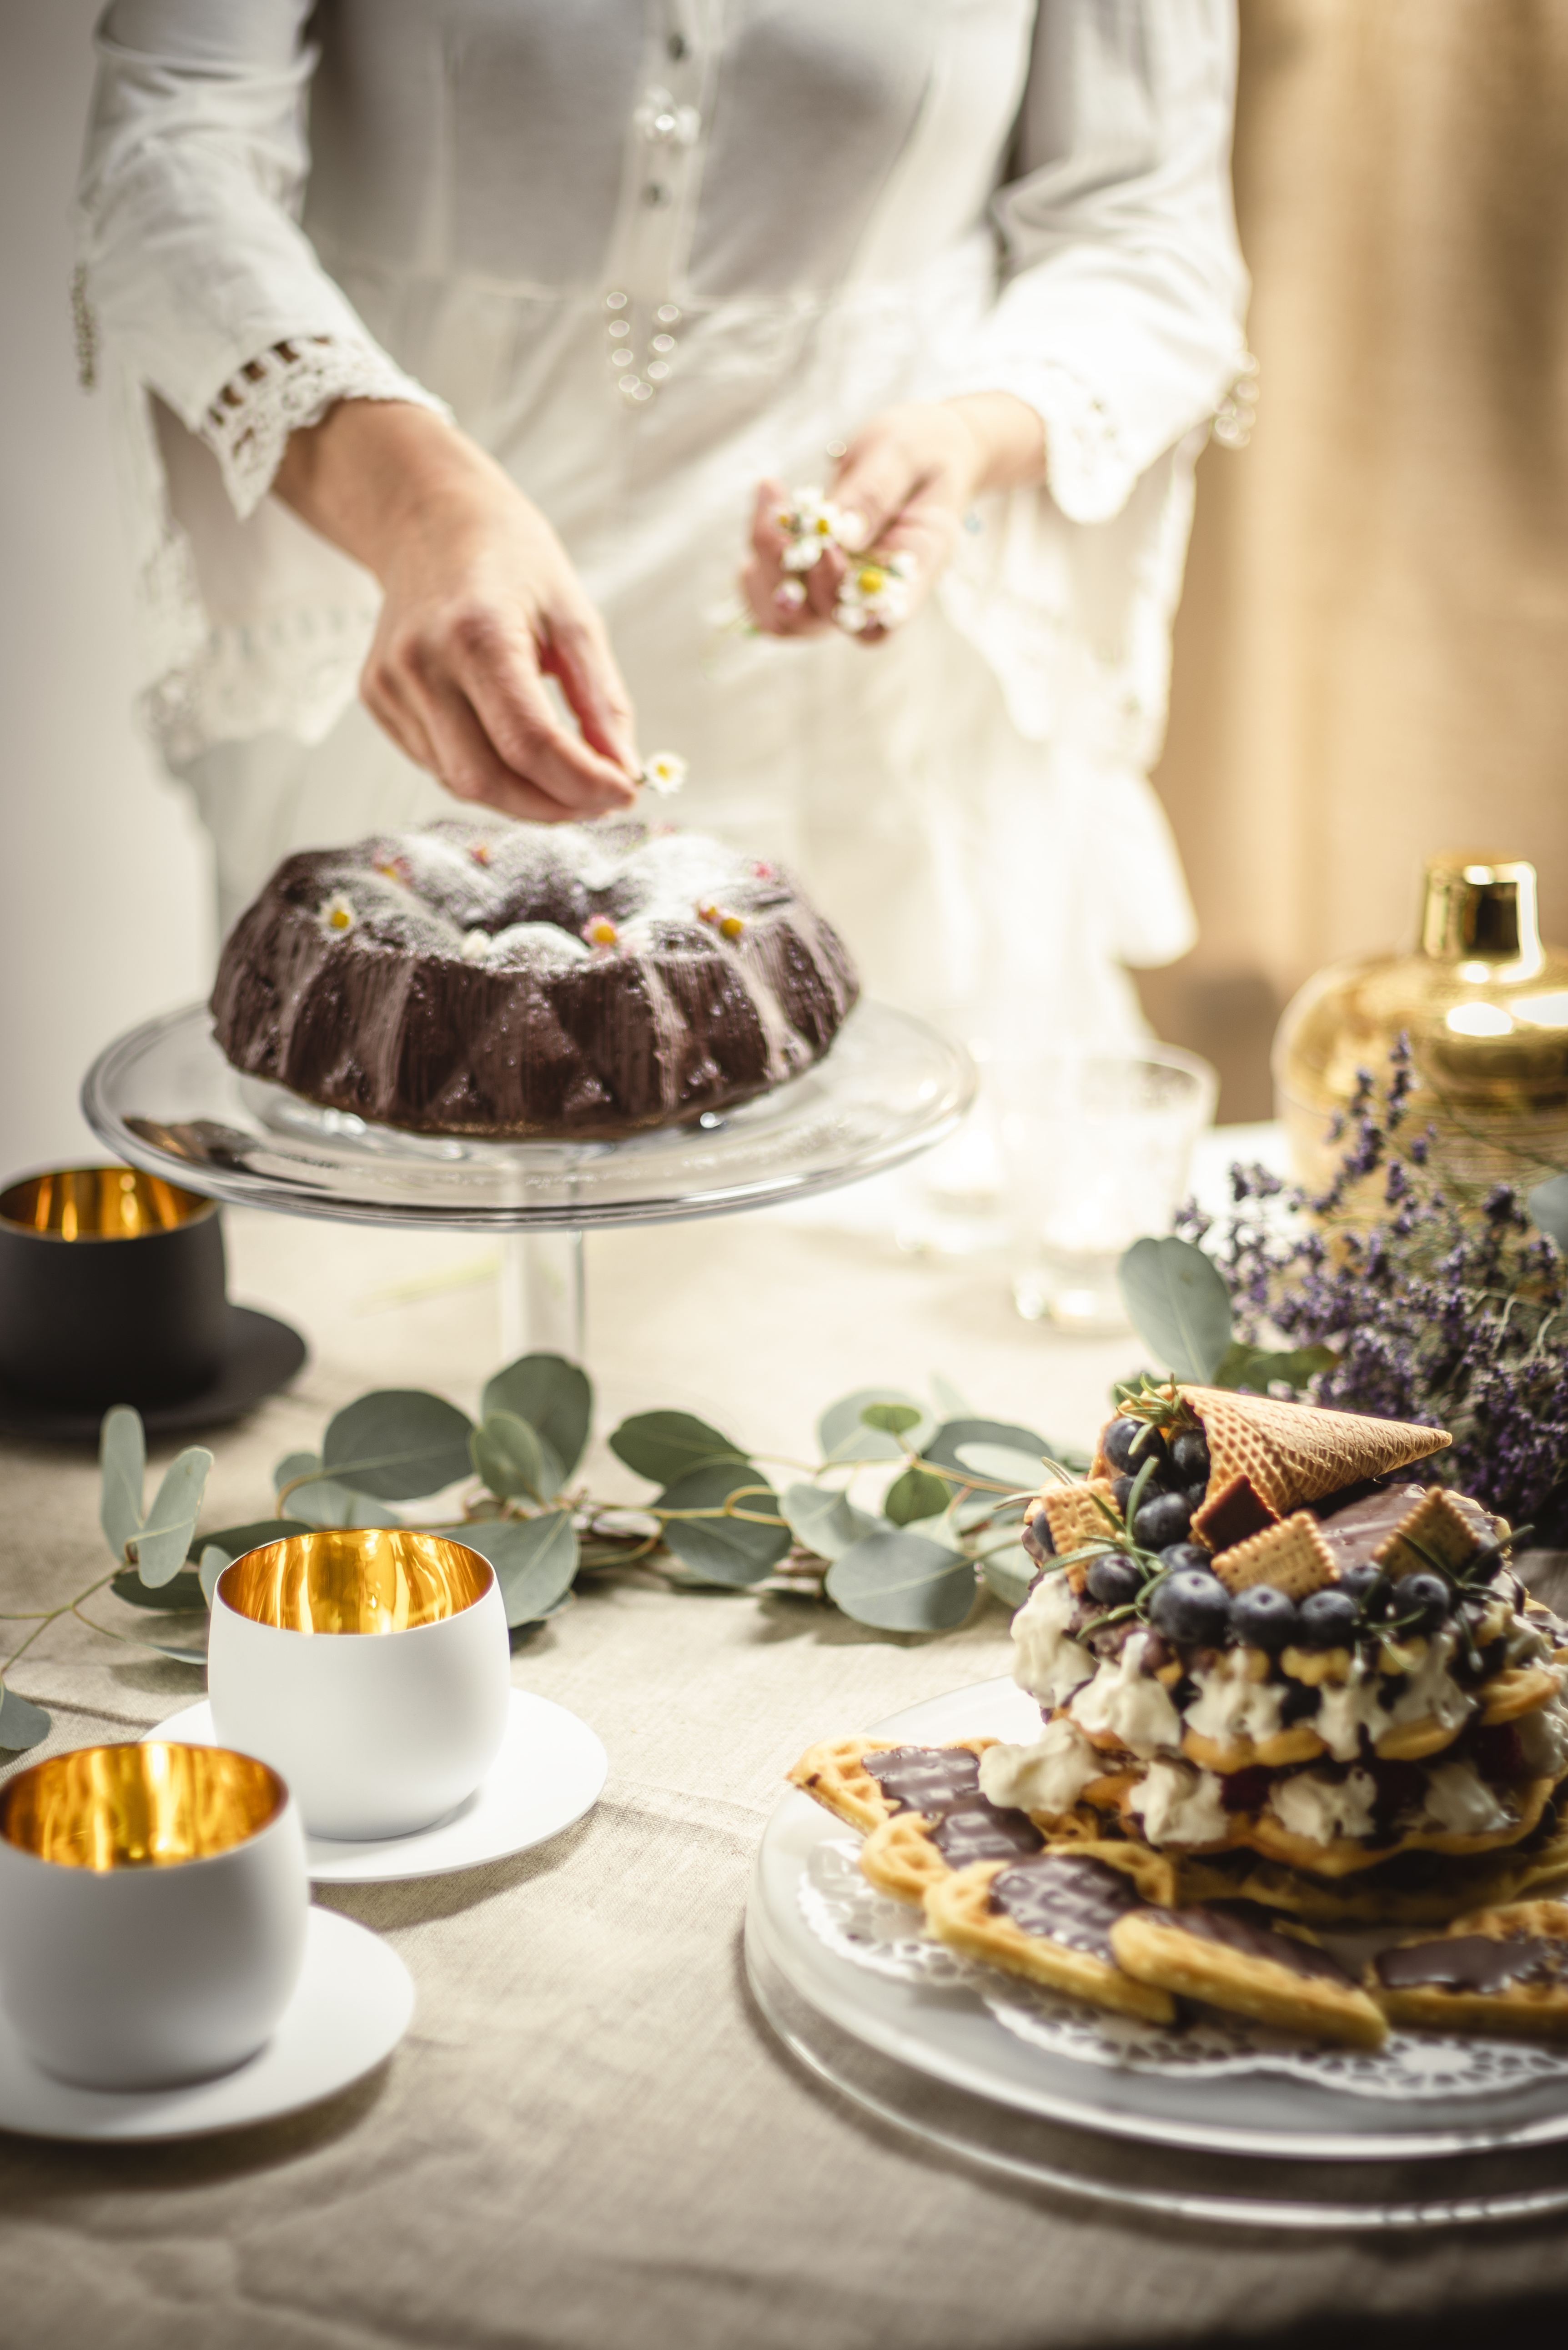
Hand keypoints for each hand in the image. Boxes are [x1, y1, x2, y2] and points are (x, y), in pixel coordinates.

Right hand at [275, 402, 638, 822]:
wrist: (428, 518)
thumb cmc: (509, 558)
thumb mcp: (574, 614)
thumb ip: (601, 699)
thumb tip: (624, 771)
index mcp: (476, 633)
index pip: (530, 742)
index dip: (582, 783)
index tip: (626, 793)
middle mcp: (422, 663)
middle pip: (488, 779)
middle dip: (553, 806)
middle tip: (599, 802)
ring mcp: (390, 685)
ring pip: (461, 783)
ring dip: (523, 799)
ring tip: (566, 781)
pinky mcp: (377, 699)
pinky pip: (437, 765)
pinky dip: (487, 775)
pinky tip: (515, 755)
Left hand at [742, 392, 1044, 642]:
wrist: (921, 446)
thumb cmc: (923, 446)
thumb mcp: (902, 455)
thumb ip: (874, 494)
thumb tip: (840, 536)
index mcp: (912, 570)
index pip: (880, 625)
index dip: (848, 612)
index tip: (828, 552)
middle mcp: (873, 591)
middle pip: (823, 619)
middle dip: (791, 574)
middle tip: (780, 510)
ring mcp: (840, 587)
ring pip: (789, 615)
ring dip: (764, 568)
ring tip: (769, 498)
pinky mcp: (813, 574)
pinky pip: (773, 595)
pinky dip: (758, 564)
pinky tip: (763, 513)